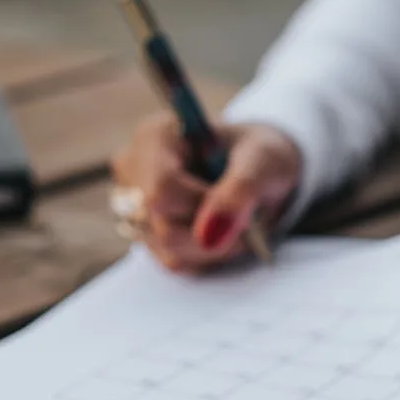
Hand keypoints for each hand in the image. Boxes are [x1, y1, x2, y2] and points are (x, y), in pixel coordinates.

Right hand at [109, 112, 301, 272]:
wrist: (264, 171)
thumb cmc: (261, 155)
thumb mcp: (263, 161)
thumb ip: (240, 191)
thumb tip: (209, 234)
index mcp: (156, 136)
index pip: (161, 189)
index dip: (204, 207)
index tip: (239, 202)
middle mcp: (135, 170)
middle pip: (163, 225)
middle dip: (215, 230)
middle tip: (246, 216)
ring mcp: (136, 206)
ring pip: (169, 250)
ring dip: (215, 246)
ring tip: (236, 222)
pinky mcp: (147, 236)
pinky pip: (176, 262)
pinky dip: (208, 255)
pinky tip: (221, 233)